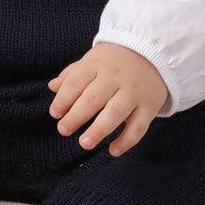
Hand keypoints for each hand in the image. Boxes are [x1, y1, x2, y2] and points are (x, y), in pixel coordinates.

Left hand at [46, 42, 169, 156]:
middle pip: (94, 98)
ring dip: (99, 129)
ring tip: (84, 143)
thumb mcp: (92, 60)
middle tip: (63, 130)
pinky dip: (127, 140)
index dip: (64, 98)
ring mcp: (134, 92)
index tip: (55, 113)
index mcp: (97, 64)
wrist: (152, 54)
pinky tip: (113, 150)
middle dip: (77, 115)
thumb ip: (72, 74)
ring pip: (116, 112)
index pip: (77, 81)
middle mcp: (116, 77)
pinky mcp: (150, 106)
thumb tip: (52, 87)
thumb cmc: (114, 61)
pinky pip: (139, 126)